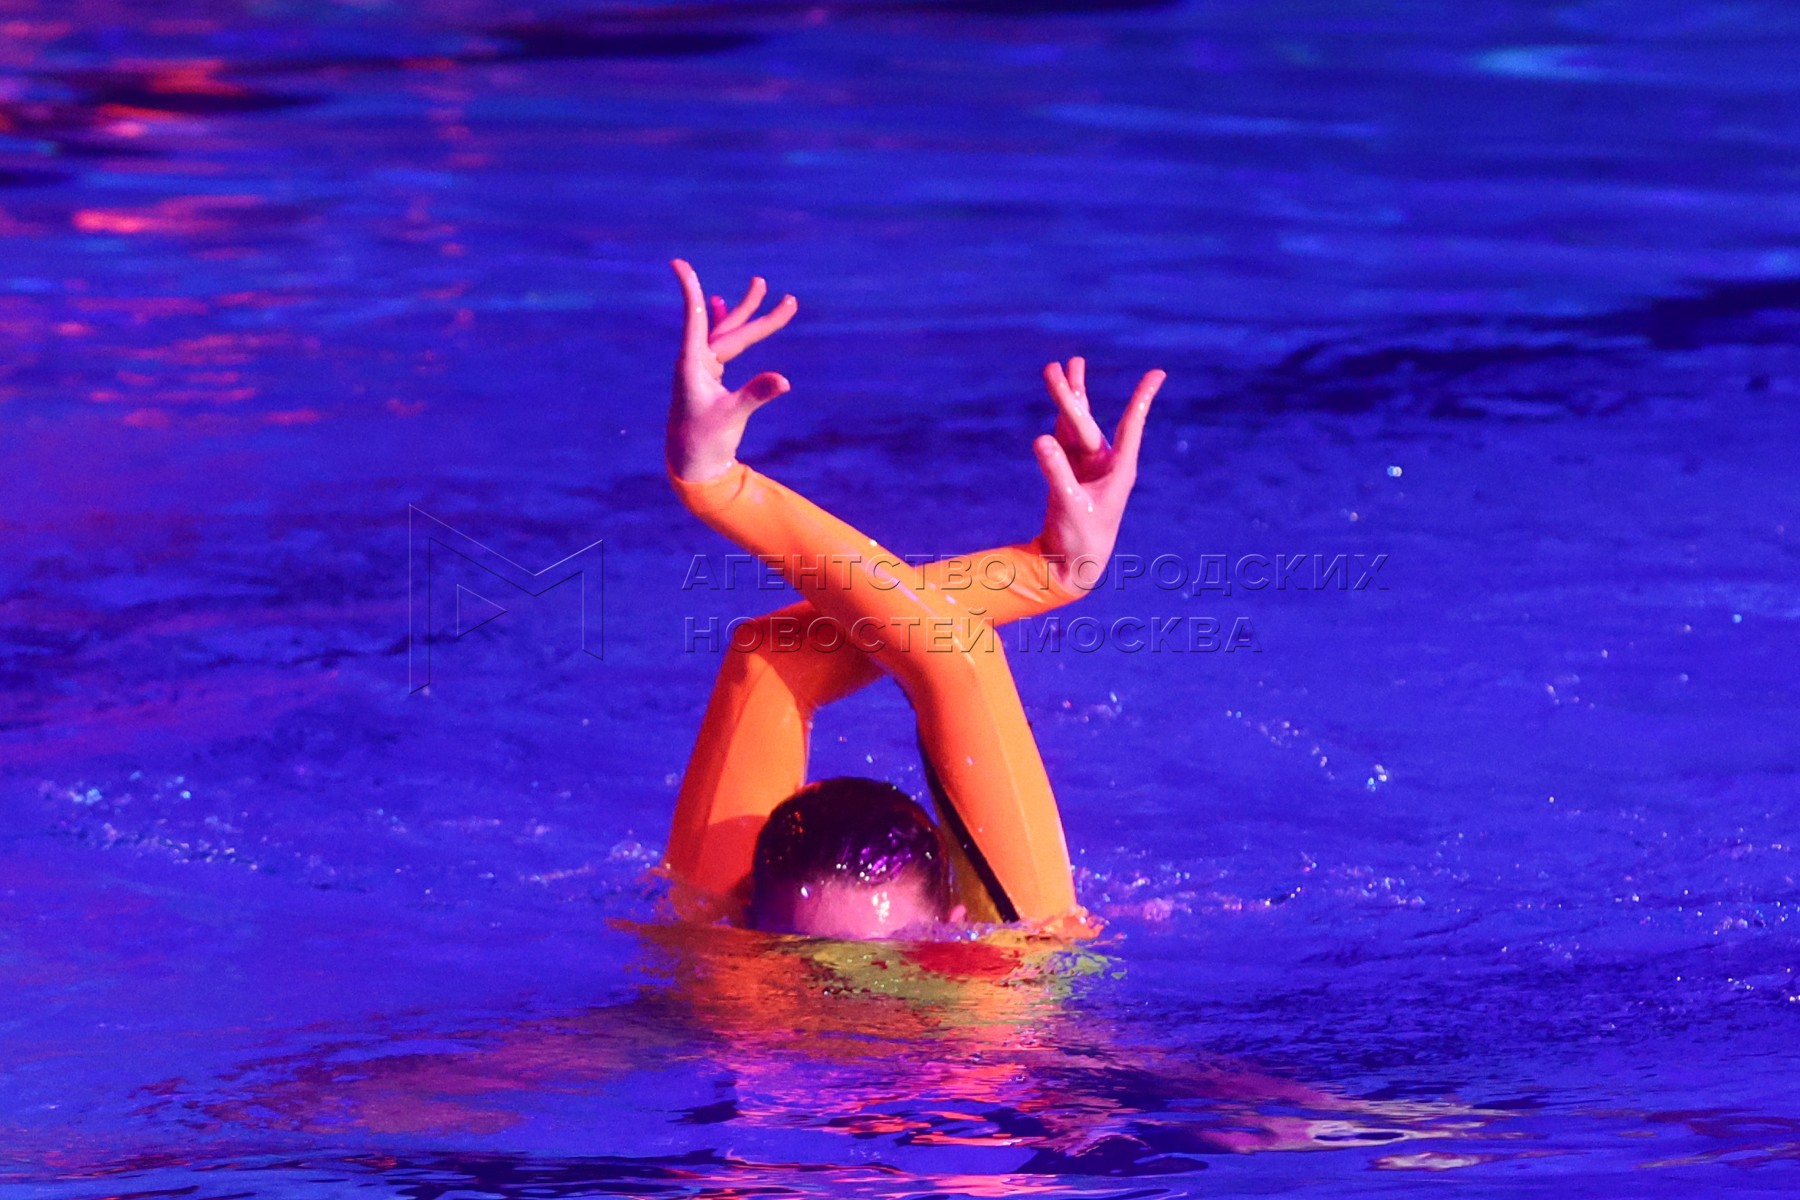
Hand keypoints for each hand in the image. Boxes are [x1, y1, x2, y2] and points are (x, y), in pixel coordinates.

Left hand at [666, 258, 799, 481]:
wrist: (692, 466)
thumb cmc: (705, 442)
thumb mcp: (732, 417)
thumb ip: (755, 394)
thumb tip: (784, 379)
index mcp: (693, 365)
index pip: (695, 319)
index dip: (690, 290)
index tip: (679, 264)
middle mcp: (696, 361)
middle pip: (729, 329)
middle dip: (753, 311)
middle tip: (773, 288)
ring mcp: (703, 369)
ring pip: (729, 336)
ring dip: (747, 316)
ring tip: (762, 286)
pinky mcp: (710, 378)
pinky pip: (722, 346)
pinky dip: (727, 327)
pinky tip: (723, 305)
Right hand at [1033, 356, 1164, 592]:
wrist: (1073, 562)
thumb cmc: (1080, 538)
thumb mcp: (1068, 505)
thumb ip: (1056, 472)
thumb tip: (1041, 439)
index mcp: (1119, 470)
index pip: (1131, 427)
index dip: (1142, 399)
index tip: (1157, 373)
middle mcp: (1105, 462)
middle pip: (1086, 422)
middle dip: (1073, 395)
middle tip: (1061, 363)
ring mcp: (1088, 464)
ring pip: (1076, 423)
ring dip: (1069, 397)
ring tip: (1063, 365)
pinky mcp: (1071, 470)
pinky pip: (1065, 436)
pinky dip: (1061, 416)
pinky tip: (1064, 393)